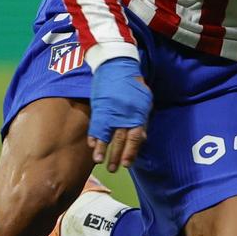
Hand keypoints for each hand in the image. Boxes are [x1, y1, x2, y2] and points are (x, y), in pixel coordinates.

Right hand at [87, 55, 149, 171]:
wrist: (117, 66)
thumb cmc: (133, 84)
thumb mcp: (145, 101)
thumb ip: (143, 120)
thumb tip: (142, 138)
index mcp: (137, 115)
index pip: (135, 139)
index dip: (130, 153)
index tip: (126, 165)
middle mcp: (123, 116)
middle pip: (119, 141)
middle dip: (115, 156)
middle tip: (112, 169)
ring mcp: (110, 112)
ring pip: (105, 135)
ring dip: (101, 150)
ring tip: (98, 162)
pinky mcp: (99, 108)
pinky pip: (95, 126)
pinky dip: (93, 136)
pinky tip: (92, 146)